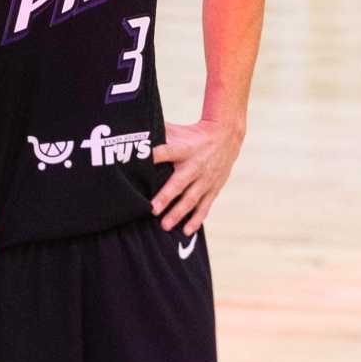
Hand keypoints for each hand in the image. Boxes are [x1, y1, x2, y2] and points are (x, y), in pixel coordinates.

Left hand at [151, 119, 243, 235]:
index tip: (142, 163)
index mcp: (183, 149)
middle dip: (166, 197)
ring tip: (165, 226)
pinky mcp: (213, 188)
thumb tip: (134, 129)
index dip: (154, 156)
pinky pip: (204, 206)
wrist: (226, 137)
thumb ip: (158, 132)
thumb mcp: (177, 130)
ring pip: (191, 199)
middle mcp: (195, 166)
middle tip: (152, 210)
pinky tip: (187, 231)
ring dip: (178, 213)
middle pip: (179, 182)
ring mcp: (205, 179)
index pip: (166, 152)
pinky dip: (196, 219)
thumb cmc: (193, 134)